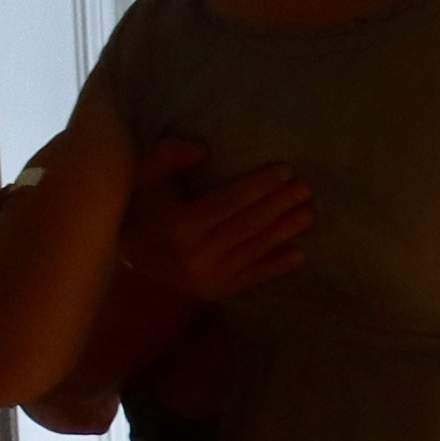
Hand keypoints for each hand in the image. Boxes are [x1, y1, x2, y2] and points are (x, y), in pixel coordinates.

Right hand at [116, 139, 315, 305]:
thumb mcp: (146, 175)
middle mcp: (195, 255)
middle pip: (248, 225)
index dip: (260, 185)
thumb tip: (203, 149)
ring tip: (307, 212)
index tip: (286, 170)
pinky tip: (299, 253)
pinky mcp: (215, 291)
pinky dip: (277, 266)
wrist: (131, 255)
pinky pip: (252, 277)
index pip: (230, 201)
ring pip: (254, 249)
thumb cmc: (143, 207)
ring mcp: (207, 276)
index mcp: (179, 225)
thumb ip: (170, 155)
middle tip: (305, 188)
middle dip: (280, 204)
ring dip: (285, 231)